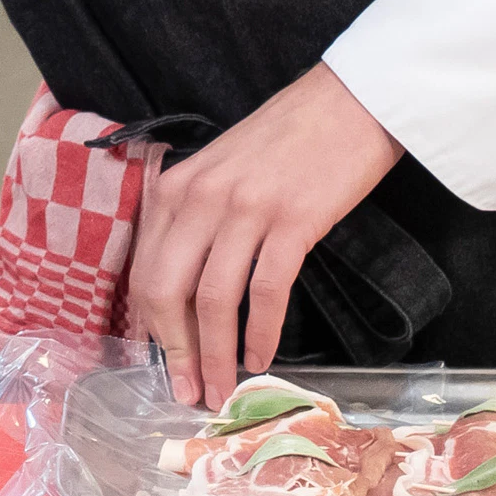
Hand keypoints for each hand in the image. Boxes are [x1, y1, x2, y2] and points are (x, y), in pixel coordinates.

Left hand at [127, 65, 402, 411]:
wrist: (350, 101)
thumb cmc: (287, 138)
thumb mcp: (220, 170)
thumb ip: (194, 218)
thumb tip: (182, 288)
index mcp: (175, 188)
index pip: (146, 272)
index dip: (151, 328)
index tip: (162, 365)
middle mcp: (200, 198)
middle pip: (167, 292)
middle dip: (175, 353)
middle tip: (189, 394)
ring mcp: (245, 209)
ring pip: (213, 301)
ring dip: (216, 356)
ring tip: (222, 392)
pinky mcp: (291, 221)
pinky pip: (265, 291)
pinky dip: (261, 333)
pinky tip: (262, 358)